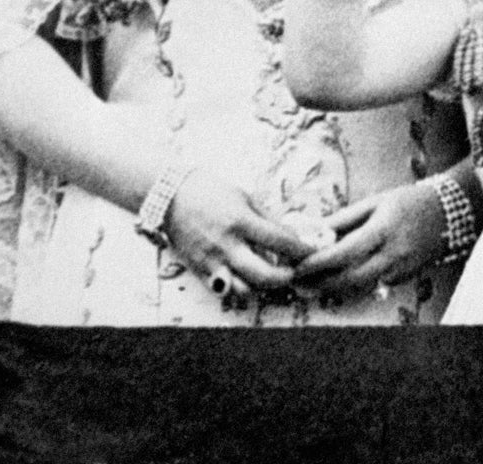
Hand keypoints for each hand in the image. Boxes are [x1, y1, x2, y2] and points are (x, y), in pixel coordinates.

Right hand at [163, 168, 320, 308]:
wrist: (171, 196)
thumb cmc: (211, 192)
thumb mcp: (244, 198)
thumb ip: (267, 219)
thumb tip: (291, 236)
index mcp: (241, 222)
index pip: (281, 241)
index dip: (301, 250)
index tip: (312, 252)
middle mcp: (228, 245)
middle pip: (265, 275)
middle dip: (286, 277)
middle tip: (294, 272)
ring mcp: (212, 261)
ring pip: (245, 289)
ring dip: (262, 287)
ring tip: (270, 277)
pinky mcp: (199, 271)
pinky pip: (224, 290)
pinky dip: (239, 289)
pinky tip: (246, 279)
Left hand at [289, 180, 445, 298]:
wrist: (448, 213)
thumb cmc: (408, 202)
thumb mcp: (375, 202)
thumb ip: (344, 219)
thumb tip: (313, 231)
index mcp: (383, 229)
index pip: (345, 253)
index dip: (318, 263)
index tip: (298, 266)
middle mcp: (393, 254)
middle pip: (350, 279)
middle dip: (320, 284)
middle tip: (298, 284)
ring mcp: (400, 270)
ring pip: (360, 288)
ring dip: (333, 289)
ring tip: (309, 286)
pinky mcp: (404, 279)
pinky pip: (373, 286)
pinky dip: (353, 285)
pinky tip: (338, 281)